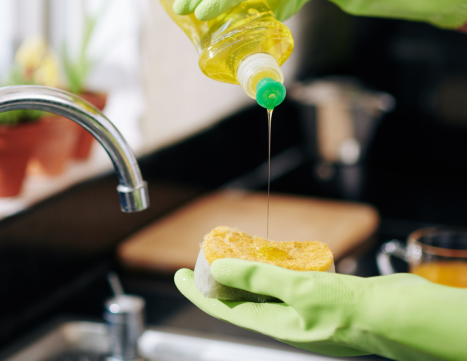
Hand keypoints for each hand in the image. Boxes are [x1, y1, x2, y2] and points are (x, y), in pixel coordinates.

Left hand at [175, 259, 466, 360]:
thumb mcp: (299, 290)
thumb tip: (219, 268)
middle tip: (206, 257)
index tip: (177, 276)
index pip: (223, 309)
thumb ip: (257, 279)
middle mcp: (287, 322)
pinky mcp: (323, 300)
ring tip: (235, 253)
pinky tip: (277, 256)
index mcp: (276, 327)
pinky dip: (276, 270)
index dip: (197, 292)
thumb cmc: (355, 312)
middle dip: (220, 280)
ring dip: (248, 273)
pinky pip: (289, 285)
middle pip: (242, 301)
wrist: (402, 317)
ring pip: (266, 292)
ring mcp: (305, 313)